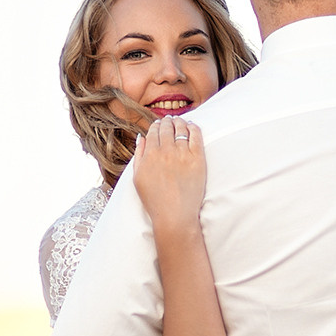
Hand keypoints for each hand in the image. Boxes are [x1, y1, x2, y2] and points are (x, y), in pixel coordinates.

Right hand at [132, 117, 206, 234]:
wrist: (174, 215)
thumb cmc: (154, 200)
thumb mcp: (138, 178)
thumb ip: (138, 155)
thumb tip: (141, 137)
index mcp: (150, 154)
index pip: (153, 131)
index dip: (156, 125)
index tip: (159, 124)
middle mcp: (166, 151)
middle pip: (167, 128)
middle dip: (167, 121)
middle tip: (169, 120)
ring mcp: (182, 154)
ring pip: (181, 129)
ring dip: (180, 122)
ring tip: (180, 121)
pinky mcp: (197, 159)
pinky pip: (196, 136)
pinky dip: (193, 128)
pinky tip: (192, 126)